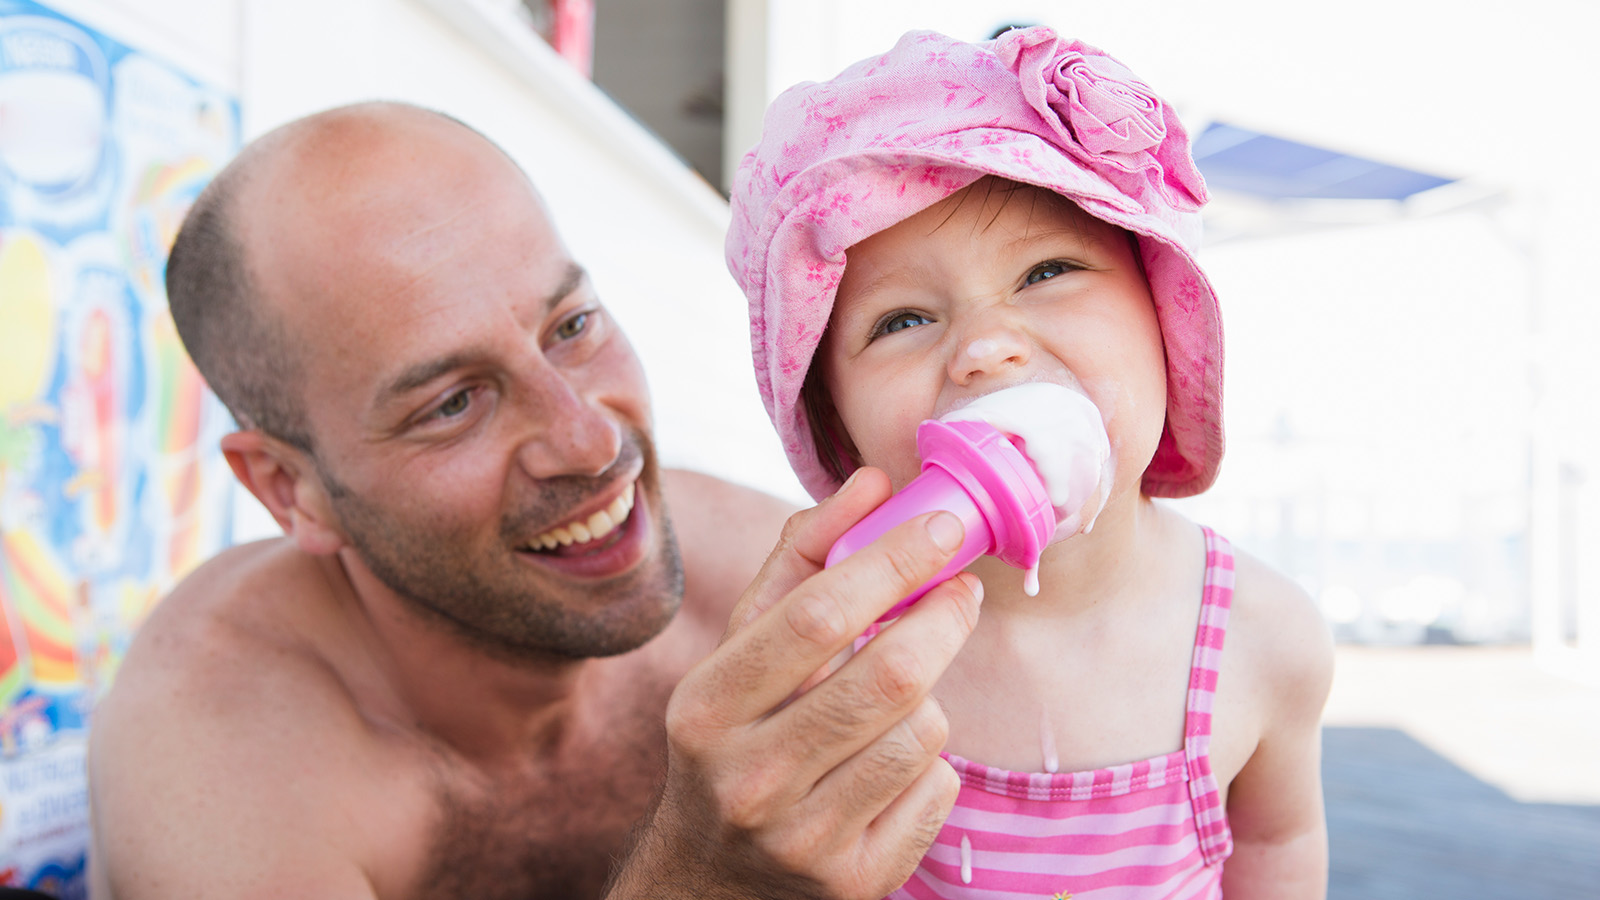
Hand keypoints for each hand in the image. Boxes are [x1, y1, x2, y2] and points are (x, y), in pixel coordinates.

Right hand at [608, 468, 982, 899]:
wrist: (708, 879)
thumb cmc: (734, 736)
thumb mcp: (740, 650)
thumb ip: (800, 560)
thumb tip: (871, 483)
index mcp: (707, 706)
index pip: (815, 617)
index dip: (892, 561)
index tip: (941, 526)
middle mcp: (749, 777)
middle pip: (888, 676)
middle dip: (943, 619)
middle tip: (961, 591)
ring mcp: (802, 838)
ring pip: (923, 734)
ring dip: (930, 700)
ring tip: (899, 698)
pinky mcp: (854, 881)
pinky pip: (937, 792)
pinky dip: (930, 765)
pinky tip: (891, 765)